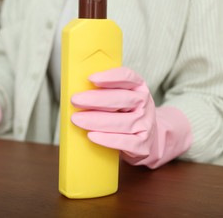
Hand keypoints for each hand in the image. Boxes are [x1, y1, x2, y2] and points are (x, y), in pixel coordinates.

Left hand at [71, 67, 191, 168]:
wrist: (147, 141)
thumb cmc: (125, 116)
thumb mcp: (119, 100)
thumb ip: (103, 92)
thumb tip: (74, 89)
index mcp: (138, 88)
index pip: (128, 77)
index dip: (110, 77)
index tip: (91, 78)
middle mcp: (144, 104)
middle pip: (123, 99)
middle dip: (96, 99)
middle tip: (75, 100)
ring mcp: (145, 125)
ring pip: (123, 122)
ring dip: (97, 121)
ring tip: (77, 119)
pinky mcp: (142, 146)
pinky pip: (125, 142)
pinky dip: (107, 139)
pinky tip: (91, 136)